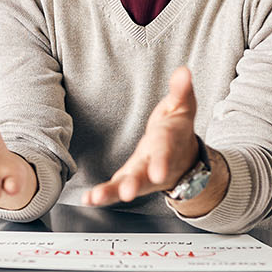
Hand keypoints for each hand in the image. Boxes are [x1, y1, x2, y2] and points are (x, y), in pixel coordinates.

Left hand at [84, 67, 202, 206]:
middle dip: (135, 184)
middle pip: (145, 175)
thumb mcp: (183, 107)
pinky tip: (88, 200)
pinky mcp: (129, 180)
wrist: (183, 159)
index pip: (165, 152)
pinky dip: (103, 195)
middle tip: (128, 193)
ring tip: (96, 198)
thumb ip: (181, 91)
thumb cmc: (177, 130)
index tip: (158, 172)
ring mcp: (142, 176)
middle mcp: (155, 165)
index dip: (161, 161)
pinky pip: (115, 189)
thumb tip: (184, 71)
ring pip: (128, 186)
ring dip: (112, 193)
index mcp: (168, 144)